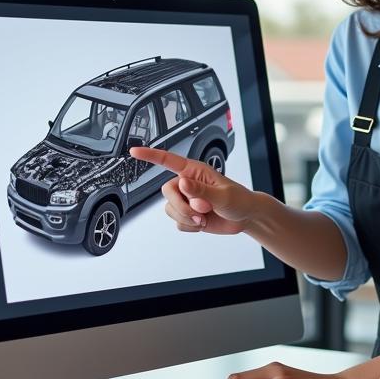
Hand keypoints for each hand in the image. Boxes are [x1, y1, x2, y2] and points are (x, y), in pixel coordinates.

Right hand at [130, 147, 261, 236]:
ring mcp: (187, 200)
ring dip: (187, 217)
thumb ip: (201, 191)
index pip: (169, 161)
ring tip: (205, 217)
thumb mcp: (223, 195)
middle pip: (166, 192)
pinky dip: (190, 226)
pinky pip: (178, 223)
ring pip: (170, 210)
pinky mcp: (188, 215)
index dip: (151, 155)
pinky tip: (204, 222)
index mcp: (195, 171)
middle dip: (182, 206)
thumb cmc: (239, 200)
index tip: (134, 151)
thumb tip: (182, 183)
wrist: (245, 218)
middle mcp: (187, 184)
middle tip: (203, 210)